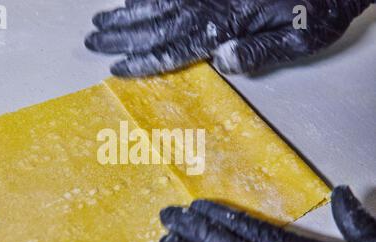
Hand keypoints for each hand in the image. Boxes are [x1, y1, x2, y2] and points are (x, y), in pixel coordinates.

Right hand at [85, 0, 372, 76]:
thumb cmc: (318, 3)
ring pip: (156, 1)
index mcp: (224, 26)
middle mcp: (206, 3)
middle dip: (120, 34)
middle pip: (155, 23)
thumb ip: (260, 52)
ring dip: (126, 13)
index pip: (173, 48)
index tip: (114, 67)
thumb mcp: (301, 36)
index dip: (142, 60)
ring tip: (100, 19)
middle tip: (91, 39)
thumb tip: (221, 62)